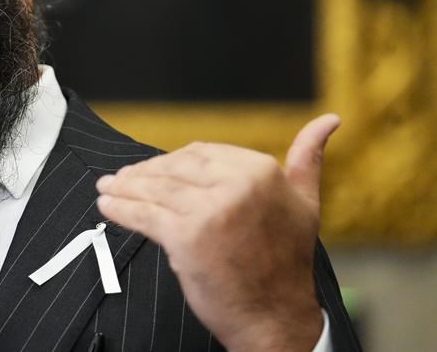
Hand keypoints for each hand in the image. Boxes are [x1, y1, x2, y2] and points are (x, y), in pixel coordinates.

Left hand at [95, 114, 339, 351]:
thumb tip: (330, 119)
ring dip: (125, 189)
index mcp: (260, 170)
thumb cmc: (286, 262)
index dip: (171, 162)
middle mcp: (235, 184)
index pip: (200, 154)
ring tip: (107, 189)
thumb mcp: (305, 202)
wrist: (276, 317)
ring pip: (155, 190)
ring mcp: (209, 209)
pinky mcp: (185, 236)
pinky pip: (143, 216)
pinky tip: (107, 207)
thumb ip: (308, 158)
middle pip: (173, 169)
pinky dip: (120, 210)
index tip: (153, 169)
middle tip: (121, 179)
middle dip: (144, 174)